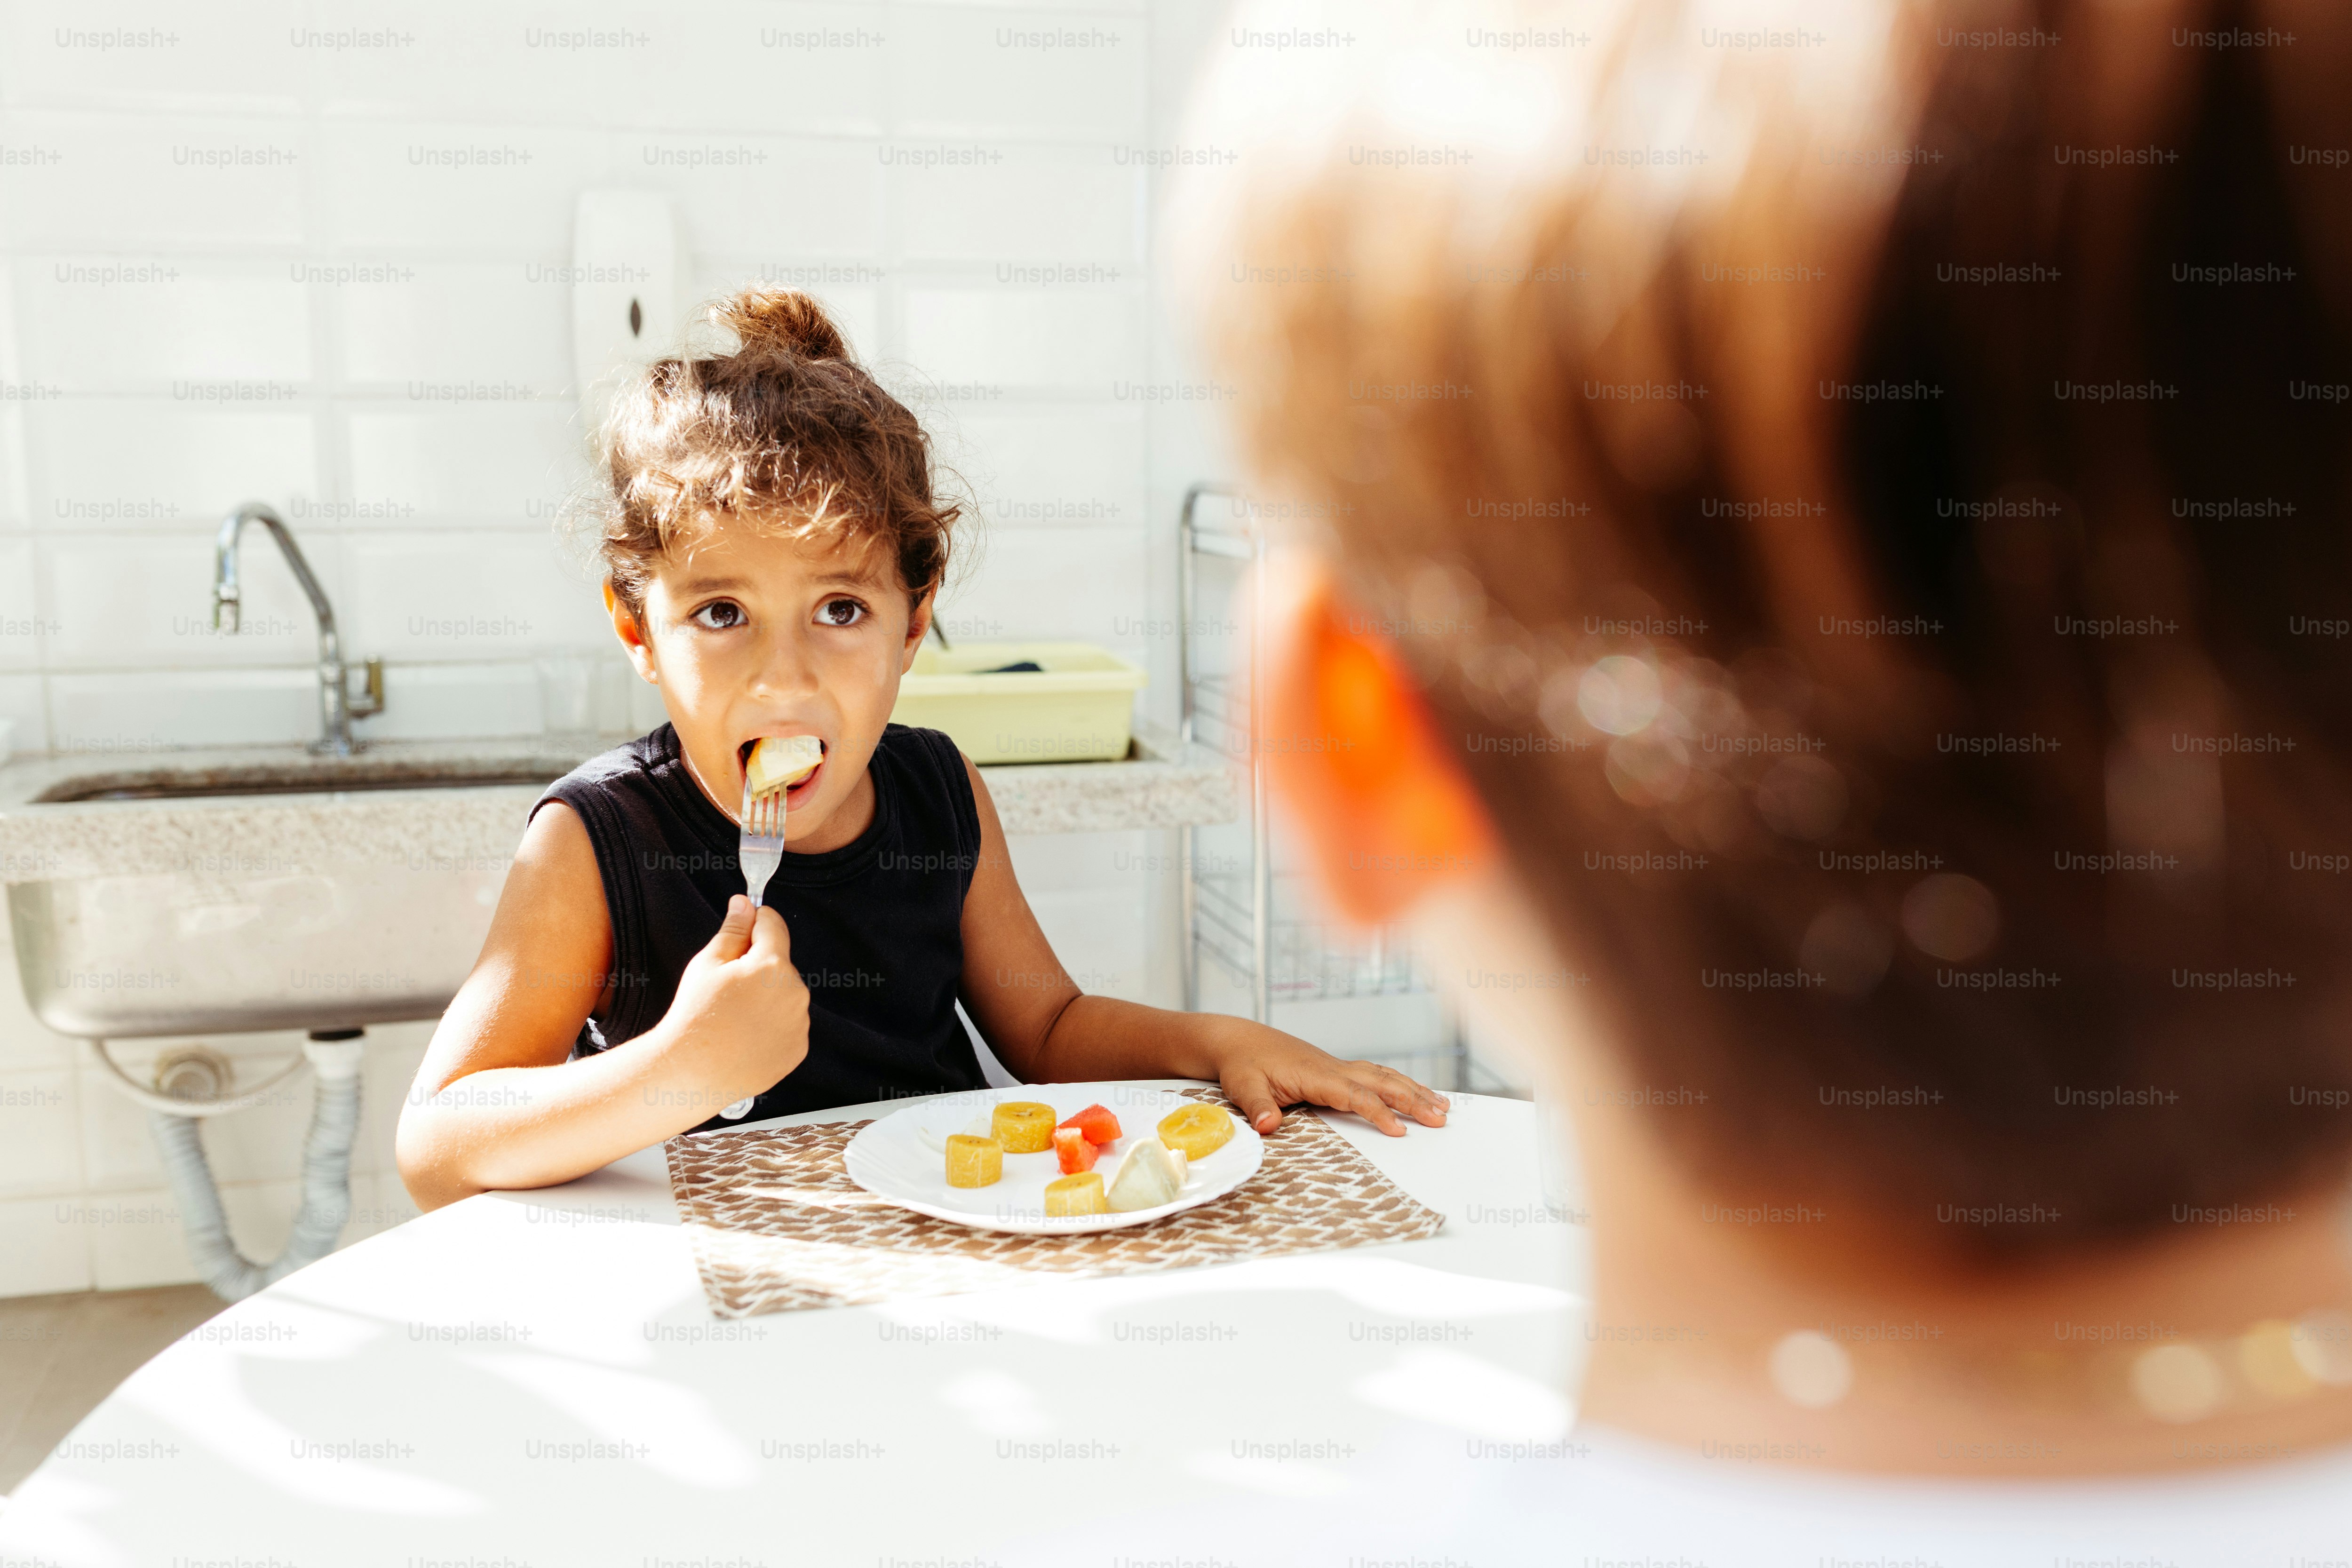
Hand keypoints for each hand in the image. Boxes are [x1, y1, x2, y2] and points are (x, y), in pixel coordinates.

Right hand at [663, 894, 807, 1105]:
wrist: (692, 1072)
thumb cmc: (695, 1017)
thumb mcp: (708, 963)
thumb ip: (733, 930)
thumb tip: (745, 903)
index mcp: (773, 965)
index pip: (774, 925)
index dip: (756, 922)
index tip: (744, 928)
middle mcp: (795, 992)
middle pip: (780, 962)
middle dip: (758, 966)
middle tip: (727, 988)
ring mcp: (800, 1022)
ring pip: (785, 994)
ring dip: (767, 996)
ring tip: (734, 1016)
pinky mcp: (798, 1047)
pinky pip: (788, 1024)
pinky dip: (772, 1025)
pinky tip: (745, 1034)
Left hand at [1206, 1019, 1449, 1136]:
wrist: (1239, 1041)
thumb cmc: (1242, 1064)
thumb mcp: (1244, 1086)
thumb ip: (1258, 1106)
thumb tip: (1268, 1125)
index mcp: (1316, 1074)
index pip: (1355, 1095)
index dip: (1379, 1112)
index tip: (1400, 1130)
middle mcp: (1333, 1068)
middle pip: (1381, 1082)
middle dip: (1413, 1099)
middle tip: (1441, 1118)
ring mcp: (1337, 1067)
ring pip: (1383, 1076)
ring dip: (1413, 1090)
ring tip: (1442, 1107)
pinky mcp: (1335, 1070)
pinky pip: (1375, 1075)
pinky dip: (1398, 1083)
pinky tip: (1412, 1092)